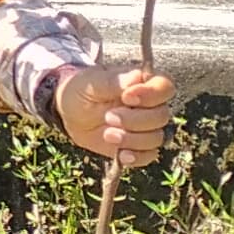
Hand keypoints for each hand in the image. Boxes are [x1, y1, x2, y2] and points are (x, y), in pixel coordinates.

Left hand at [55, 66, 171, 166]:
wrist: (69, 112)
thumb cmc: (82, 89)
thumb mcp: (92, 82)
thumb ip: (114, 81)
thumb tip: (136, 76)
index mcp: (143, 83)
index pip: (164, 87)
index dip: (151, 94)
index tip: (127, 97)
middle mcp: (150, 105)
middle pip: (161, 116)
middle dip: (135, 120)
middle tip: (109, 117)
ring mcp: (146, 127)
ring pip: (157, 138)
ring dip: (133, 139)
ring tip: (108, 134)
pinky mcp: (137, 146)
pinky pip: (148, 156)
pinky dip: (136, 157)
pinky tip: (120, 155)